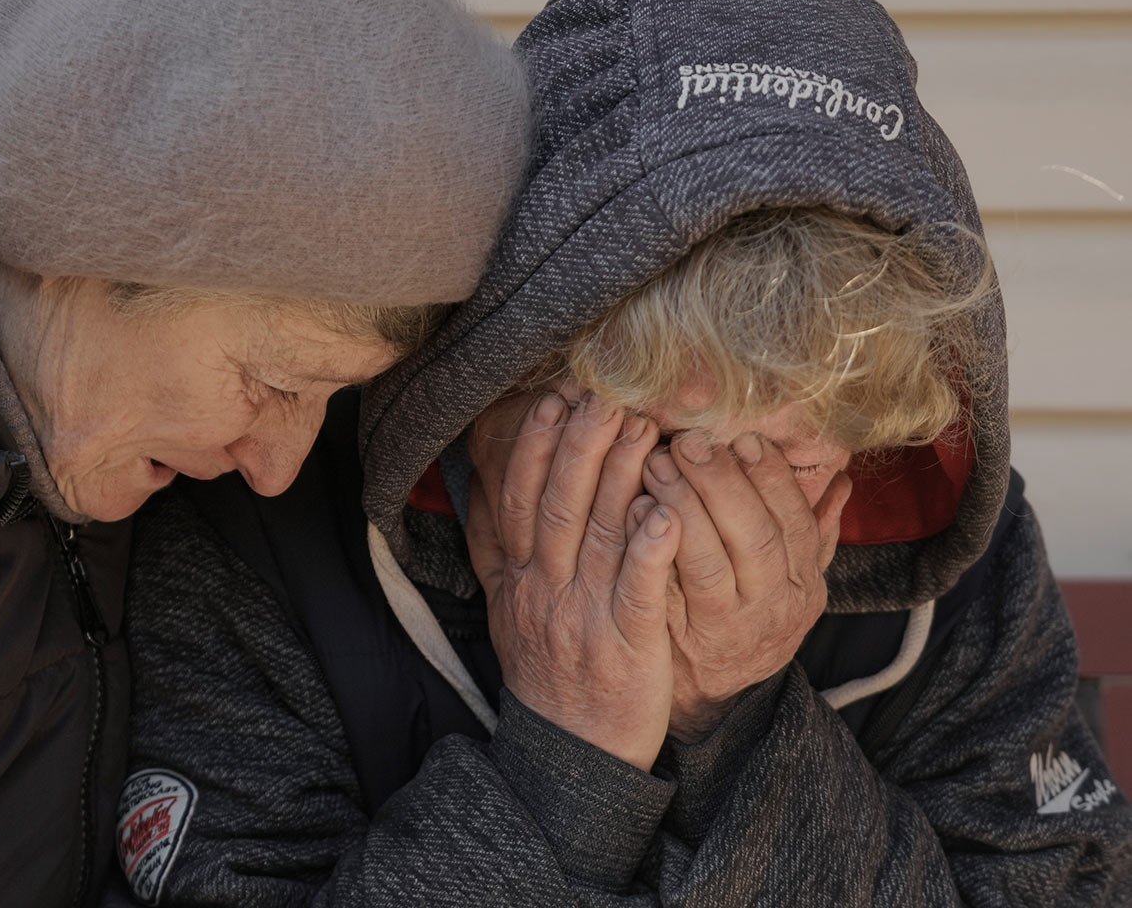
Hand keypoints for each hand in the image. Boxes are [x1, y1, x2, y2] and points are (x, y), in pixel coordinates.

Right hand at [467, 391, 678, 769]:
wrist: (570, 753)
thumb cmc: (550, 670)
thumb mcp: (508, 608)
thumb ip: (497, 548)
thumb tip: (482, 487)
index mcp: (519, 580)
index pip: (520, 500)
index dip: (534, 448)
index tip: (553, 399)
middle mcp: (545, 592)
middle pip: (557, 506)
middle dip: (579, 446)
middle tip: (603, 395)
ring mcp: (584, 617)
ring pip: (598, 536)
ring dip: (619, 478)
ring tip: (643, 429)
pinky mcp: (627, 646)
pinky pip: (637, 591)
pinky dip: (649, 549)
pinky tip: (666, 510)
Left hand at [640, 431, 850, 741]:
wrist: (710, 695)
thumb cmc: (746, 616)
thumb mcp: (789, 581)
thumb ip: (812, 531)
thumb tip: (841, 477)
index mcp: (802, 584)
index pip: (797, 523)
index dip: (772, 479)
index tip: (745, 439)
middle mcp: (772, 607)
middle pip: (756, 539)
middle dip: (723, 484)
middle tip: (690, 441)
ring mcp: (725, 627)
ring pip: (710, 564)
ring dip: (683, 507)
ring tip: (657, 462)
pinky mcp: (680, 641)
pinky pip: (668, 590)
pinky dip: (651, 546)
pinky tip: (632, 508)